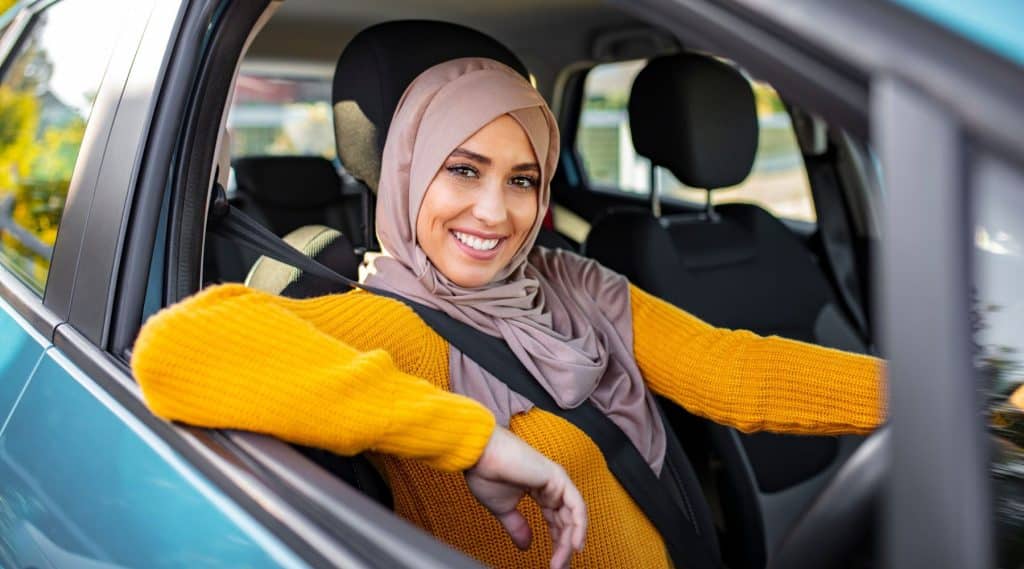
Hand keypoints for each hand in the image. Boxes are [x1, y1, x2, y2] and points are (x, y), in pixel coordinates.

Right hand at [465, 426, 586, 568]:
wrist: (478, 455)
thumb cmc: (485, 473)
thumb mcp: (503, 509)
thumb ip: (518, 526)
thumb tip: (526, 545)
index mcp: (540, 489)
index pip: (556, 520)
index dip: (557, 542)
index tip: (553, 563)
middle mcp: (552, 484)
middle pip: (567, 521)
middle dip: (564, 546)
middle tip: (559, 567)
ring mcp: (557, 480)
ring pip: (573, 516)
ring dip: (569, 542)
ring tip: (561, 562)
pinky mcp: (558, 478)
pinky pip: (576, 506)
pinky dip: (578, 526)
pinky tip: (574, 545)